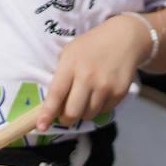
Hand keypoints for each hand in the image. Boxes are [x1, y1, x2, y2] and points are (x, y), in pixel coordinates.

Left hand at [41, 15, 150, 132]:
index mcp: (71, 65)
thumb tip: (53, 105)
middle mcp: (88, 77)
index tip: (41, 126)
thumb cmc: (91, 46)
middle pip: (73, 112)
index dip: (47, 113)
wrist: (124, 39)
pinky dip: (99, 107)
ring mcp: (106, 86)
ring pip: (88, 115)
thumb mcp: (70, 53)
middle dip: (66, 118)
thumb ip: (61, 76)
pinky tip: (100, 93)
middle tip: (66, 114)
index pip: (56, 94)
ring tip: (86, 98)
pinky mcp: (120, 92)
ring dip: (83, 112)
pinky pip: (104, 110)